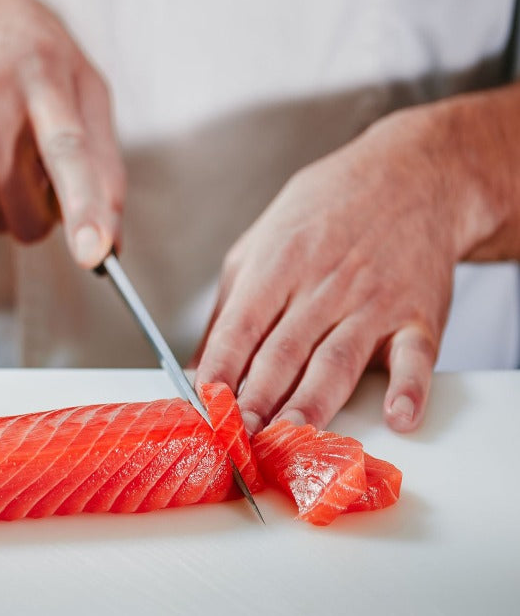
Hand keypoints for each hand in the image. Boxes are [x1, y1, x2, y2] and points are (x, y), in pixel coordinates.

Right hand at [0, 0, 123, 266]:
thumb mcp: (81, 82)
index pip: (68, 152)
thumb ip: (104, 158)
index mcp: (44, 79)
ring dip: (8, 204)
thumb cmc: (23, 54)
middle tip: (40, 170)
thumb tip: (113, 239)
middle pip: (28, 210)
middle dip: (44, 213)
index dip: (85, 206)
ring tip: (2, 149)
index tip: (95, 254)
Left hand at [194, 103, 491, 433]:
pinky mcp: (418, 313)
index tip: (204, 406)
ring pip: (337, 359)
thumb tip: (197, 364)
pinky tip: (399, 417)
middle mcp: (323, 285)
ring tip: (290, 439)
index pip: (240, 327)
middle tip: (240, 440)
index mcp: (278, 265)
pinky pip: (415, 355)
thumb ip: (228, 307)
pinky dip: (410, 388)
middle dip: (257, 399)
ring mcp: (372, 300)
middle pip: (283, 351)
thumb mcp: (260, 243)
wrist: (407, 175)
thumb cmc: (324, 211)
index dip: (220, 369)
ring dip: (313, 403)